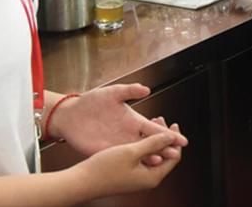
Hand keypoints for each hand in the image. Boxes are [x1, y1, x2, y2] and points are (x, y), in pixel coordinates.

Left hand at [49, 84, 187, 164]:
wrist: (71, 114)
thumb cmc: (91, 102)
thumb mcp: (112, 92)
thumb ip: (130, 90)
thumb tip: (146, 88)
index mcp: (133, 121)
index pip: (154, 129)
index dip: (167, 134)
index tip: (181, 138)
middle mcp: (128, 134)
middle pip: (150, 144)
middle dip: (164, 148)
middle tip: (176, 152)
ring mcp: (118, 144)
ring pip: (138, 153)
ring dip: (151, 156)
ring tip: (163, 159)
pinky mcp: (106, 151)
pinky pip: (122, 158)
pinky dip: (133, 161)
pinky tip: (142, 163)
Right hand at [75, 130, 183, 196]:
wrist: (81, 182)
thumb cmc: (104, 169)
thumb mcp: (131, 151)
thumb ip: (153, 143)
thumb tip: (171, 136)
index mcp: (152, 176)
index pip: (174, 156)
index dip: (175, 138)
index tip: (172, 124)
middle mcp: (147, 179)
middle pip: (165, 155)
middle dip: (164, 136)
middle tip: (161, 119)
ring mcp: (137, 178)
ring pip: (153, 154)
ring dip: (154, 139)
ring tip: (150, 123)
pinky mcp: (128, 174)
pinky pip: (142, 158)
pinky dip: (143, 144)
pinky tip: (137, 134)